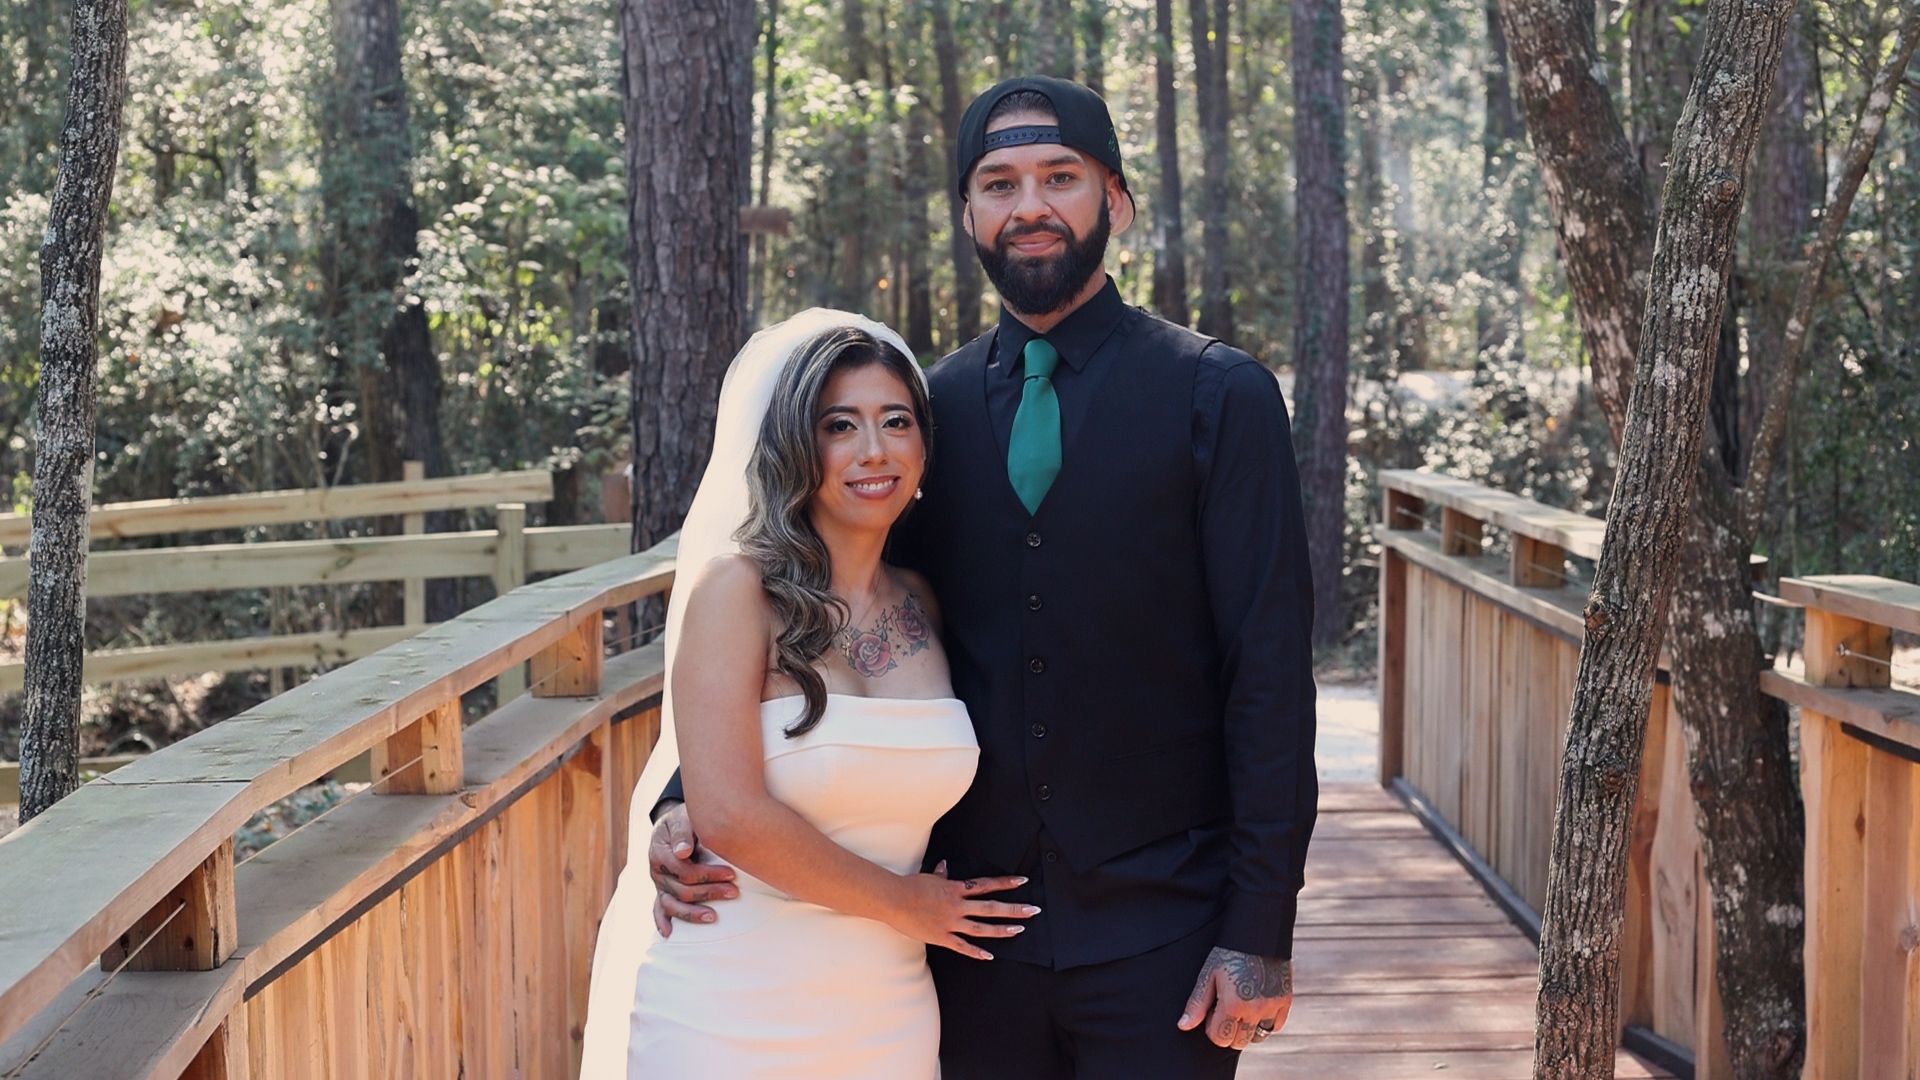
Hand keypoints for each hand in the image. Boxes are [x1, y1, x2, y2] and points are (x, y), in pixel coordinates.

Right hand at [648, 801, 738, 935]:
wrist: (672, 823)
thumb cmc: (683, 819)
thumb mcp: (683, 817)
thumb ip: (683, 832)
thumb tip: (684, 852)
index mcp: (660, 852)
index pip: (685, 871)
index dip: (708, 874)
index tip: (732, 874)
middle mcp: (657, 871)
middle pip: (682, 890)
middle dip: (710, 892)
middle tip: (734, 892)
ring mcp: (658, 884)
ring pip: (671, 905)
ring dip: (691, 914)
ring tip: (713, 917)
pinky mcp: (661, 891)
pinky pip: (658, 909)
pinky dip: (661, 922)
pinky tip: (669, 934)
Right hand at [883, 861, 1038, 960]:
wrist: (893, 900)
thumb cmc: (910, 886)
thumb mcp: (929, 877)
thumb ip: (941, 875)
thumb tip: (946, 866)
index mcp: (956, 889)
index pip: (987, 885)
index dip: (1006, 883)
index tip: (1023, 881)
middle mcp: (958, 905)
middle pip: (991, 907)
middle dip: (1014, 909)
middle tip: (1033, 910)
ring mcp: (951, 922)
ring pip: (981, 928)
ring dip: (1001, 929)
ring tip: (1018, 930)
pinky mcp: (941, 937)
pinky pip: (962, 946)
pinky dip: (976, 952)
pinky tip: (990, 956)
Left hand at [1176, 947, 1292, 1049]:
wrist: (1258, 933)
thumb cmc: (1228, 953)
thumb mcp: (1208, 975)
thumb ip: (1197, 1004)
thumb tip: (1184, 1026)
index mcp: (1233, 1004)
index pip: (1221, 1038)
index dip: (1212, 1028)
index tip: (1212, 1011)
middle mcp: (1255, 1010)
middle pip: (1239, 1042)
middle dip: (1229, 1031)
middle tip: (1225, 1010)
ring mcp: (1272, 1006)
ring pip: (1258, 1037)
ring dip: (1247, 1030)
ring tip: (1241, 1010)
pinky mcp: (1285, 1001)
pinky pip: (1275, 1026)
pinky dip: (1265, 1022)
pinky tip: (1256, 1007)